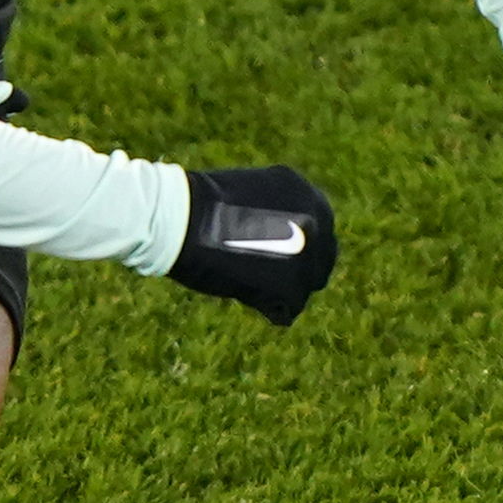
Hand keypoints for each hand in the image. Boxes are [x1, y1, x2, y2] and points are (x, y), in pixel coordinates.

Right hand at [166, 165, 339, 325]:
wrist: (181, 217)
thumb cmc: (199, 207)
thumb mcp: (249, 198)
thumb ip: (274, 216)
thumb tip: (277, 245)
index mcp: (306, 194)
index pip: (318, 230)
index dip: (297, 247)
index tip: (275, 257)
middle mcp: (318, 220)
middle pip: (321, 258)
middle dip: (296, 269)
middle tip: (264, 278)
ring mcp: (309, 252)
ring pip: (308, 284)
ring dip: (283, 289)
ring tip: (248, 284)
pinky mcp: (293, 283)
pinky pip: (289, 307)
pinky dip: (268, 307)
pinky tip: (243, 295)